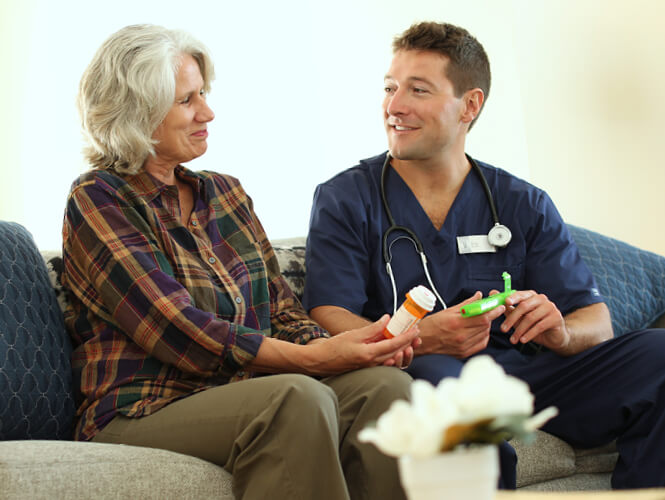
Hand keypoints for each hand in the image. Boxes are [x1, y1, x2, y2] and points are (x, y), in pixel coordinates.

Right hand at [305, 315, 419, 374]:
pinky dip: (391, 352)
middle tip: (415, 332)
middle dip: (408, 342)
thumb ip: (372, 328)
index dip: (406, 337)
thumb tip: (387, 320)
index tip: (415, 329)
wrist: (320, 361)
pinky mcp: (367, 367)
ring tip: (407, 338)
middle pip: (396, 352)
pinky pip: (384, 360)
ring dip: (401, 348)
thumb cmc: (334, 347)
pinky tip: (393, 345)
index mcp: (369, 354)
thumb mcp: (354, 334)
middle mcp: (372, 363)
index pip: (394, 345)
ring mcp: (370, 367)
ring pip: (391, 357)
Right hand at [417, 292, 504, 357]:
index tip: (499, 306)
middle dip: (491, 316)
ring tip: (481, 320)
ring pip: (484, 334)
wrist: (421, 344)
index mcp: (456, 323)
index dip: (494, 311)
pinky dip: (483, 336)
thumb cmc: (430, 326)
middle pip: (485, 325)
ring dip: (486, 326)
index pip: (482, 317)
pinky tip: (479, 331)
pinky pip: (481, 344)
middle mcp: (461, 336)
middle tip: (491, 310)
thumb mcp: (447, 311)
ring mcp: (463, 346)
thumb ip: (466, 304)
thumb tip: (479, 296)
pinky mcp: (463, 354)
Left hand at [500, 290, 569, 349]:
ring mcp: (550, 307)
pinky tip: (523, 340)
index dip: (513, 297)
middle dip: (512, 319)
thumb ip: (507, 306)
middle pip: (524, 306)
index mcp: (531, 295)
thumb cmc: (533, 324)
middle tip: (503, 329)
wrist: (553, 336)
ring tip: (512, 340)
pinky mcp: (556, 318)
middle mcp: (542, 299)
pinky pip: (540, 326)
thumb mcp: (519, 316)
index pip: (521, 294)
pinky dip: (529, 334)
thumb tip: (493, 292)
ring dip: (519, 330)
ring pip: (531, 318)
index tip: (506, 303)